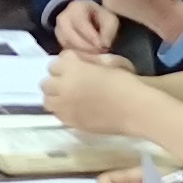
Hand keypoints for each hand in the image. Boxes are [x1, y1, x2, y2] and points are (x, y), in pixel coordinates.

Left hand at [43, 55, 163, 135]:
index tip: (76, 66)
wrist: (135, 110)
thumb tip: (80, 62)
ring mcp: (65, 107)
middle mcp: (63, 87)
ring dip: (55, 96)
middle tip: (71, 82)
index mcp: (72, 68)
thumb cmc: (126, 83)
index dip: (66, 63)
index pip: (55, 62)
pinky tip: (75, 109)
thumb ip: (89, 60)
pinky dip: (62, 110)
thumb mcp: (109, 62)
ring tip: (69, 97)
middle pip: (46, 82)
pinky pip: (57, 114)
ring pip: (47, 100)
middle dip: (56, 80)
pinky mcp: (71, 122)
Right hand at [48, 0, 121, 62]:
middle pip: (71, 37)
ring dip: (83, 54)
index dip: (92, 37)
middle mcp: (63, 18)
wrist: (88, 17)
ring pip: (68, 46)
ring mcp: (58, 31)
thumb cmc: (100, 17)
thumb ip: (108, 31)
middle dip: (87, 48)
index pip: (81, 24)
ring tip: (97, 57)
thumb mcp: (109, 19)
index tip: (104, 47)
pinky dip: (79, 57)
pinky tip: (90, 59)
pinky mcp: (59, 43)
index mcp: (76, 8)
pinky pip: (67, 52)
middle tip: (101, 54)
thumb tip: (104, 45)